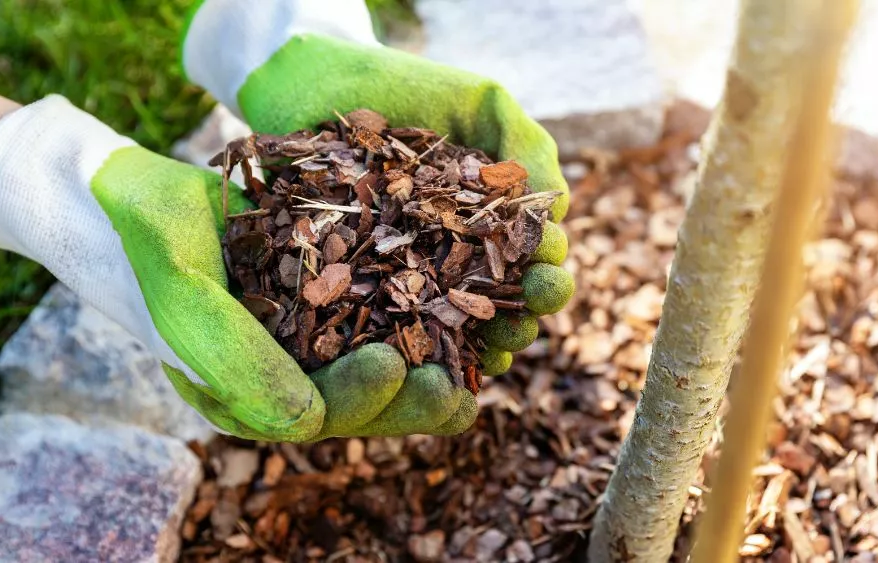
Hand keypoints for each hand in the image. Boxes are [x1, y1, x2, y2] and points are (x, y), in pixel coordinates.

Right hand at [0, 95, 480, 440]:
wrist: (138, 197)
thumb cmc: (152, 246)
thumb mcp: (186, 300)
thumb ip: (236, 362)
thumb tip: (308, 424)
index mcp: (244, 395)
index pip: (313, 416)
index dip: (360, 398)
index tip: (395, 363)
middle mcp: (279, 375)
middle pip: (357, 402)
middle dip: (408, 399)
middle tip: (455, 386)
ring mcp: (303, 339)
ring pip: (373, 366)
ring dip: (424, 368)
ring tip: (475, 363)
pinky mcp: (322, 299)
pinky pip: (374, 319)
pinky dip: (415, 317)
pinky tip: (458, 307)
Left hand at [182, 0, 574, 435]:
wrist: (317, 83)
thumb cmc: (406, 88)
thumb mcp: (481, 102)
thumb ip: (527, 145)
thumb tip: (559, 207)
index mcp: (492, 222)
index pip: (532, 261)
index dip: (546, 275)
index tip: (545, 273)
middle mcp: (455, 256)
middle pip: (500, 306)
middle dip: (520, 319)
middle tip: (522, 320)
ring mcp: (406, 275)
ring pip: (452, 329)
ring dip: (477, 349)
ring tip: (487, 353)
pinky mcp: (356, 286)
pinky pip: (388, 329)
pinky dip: (413, 352)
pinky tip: (428, 364)